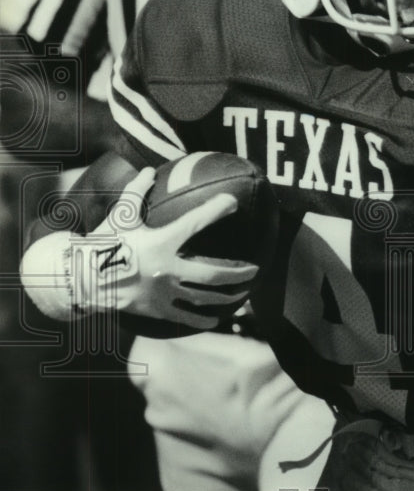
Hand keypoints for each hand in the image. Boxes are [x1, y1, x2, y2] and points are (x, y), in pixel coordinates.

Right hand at [79, 167, 258, 328]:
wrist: (81, 279)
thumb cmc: (103, 243)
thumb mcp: (119, 216)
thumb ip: (135, 192)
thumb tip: (150, 170)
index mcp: (160, 243)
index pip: (194, 223)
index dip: (215, 211)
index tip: (233, 202)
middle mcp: (166, 269)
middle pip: (211, 274)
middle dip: (237, 273)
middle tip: (256, 269)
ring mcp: (162, 293)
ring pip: (203, 298)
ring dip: (227, 297)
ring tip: (244, 294)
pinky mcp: (156, 310)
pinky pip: (184, 318)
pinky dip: (203, 320)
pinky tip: (217, 321)